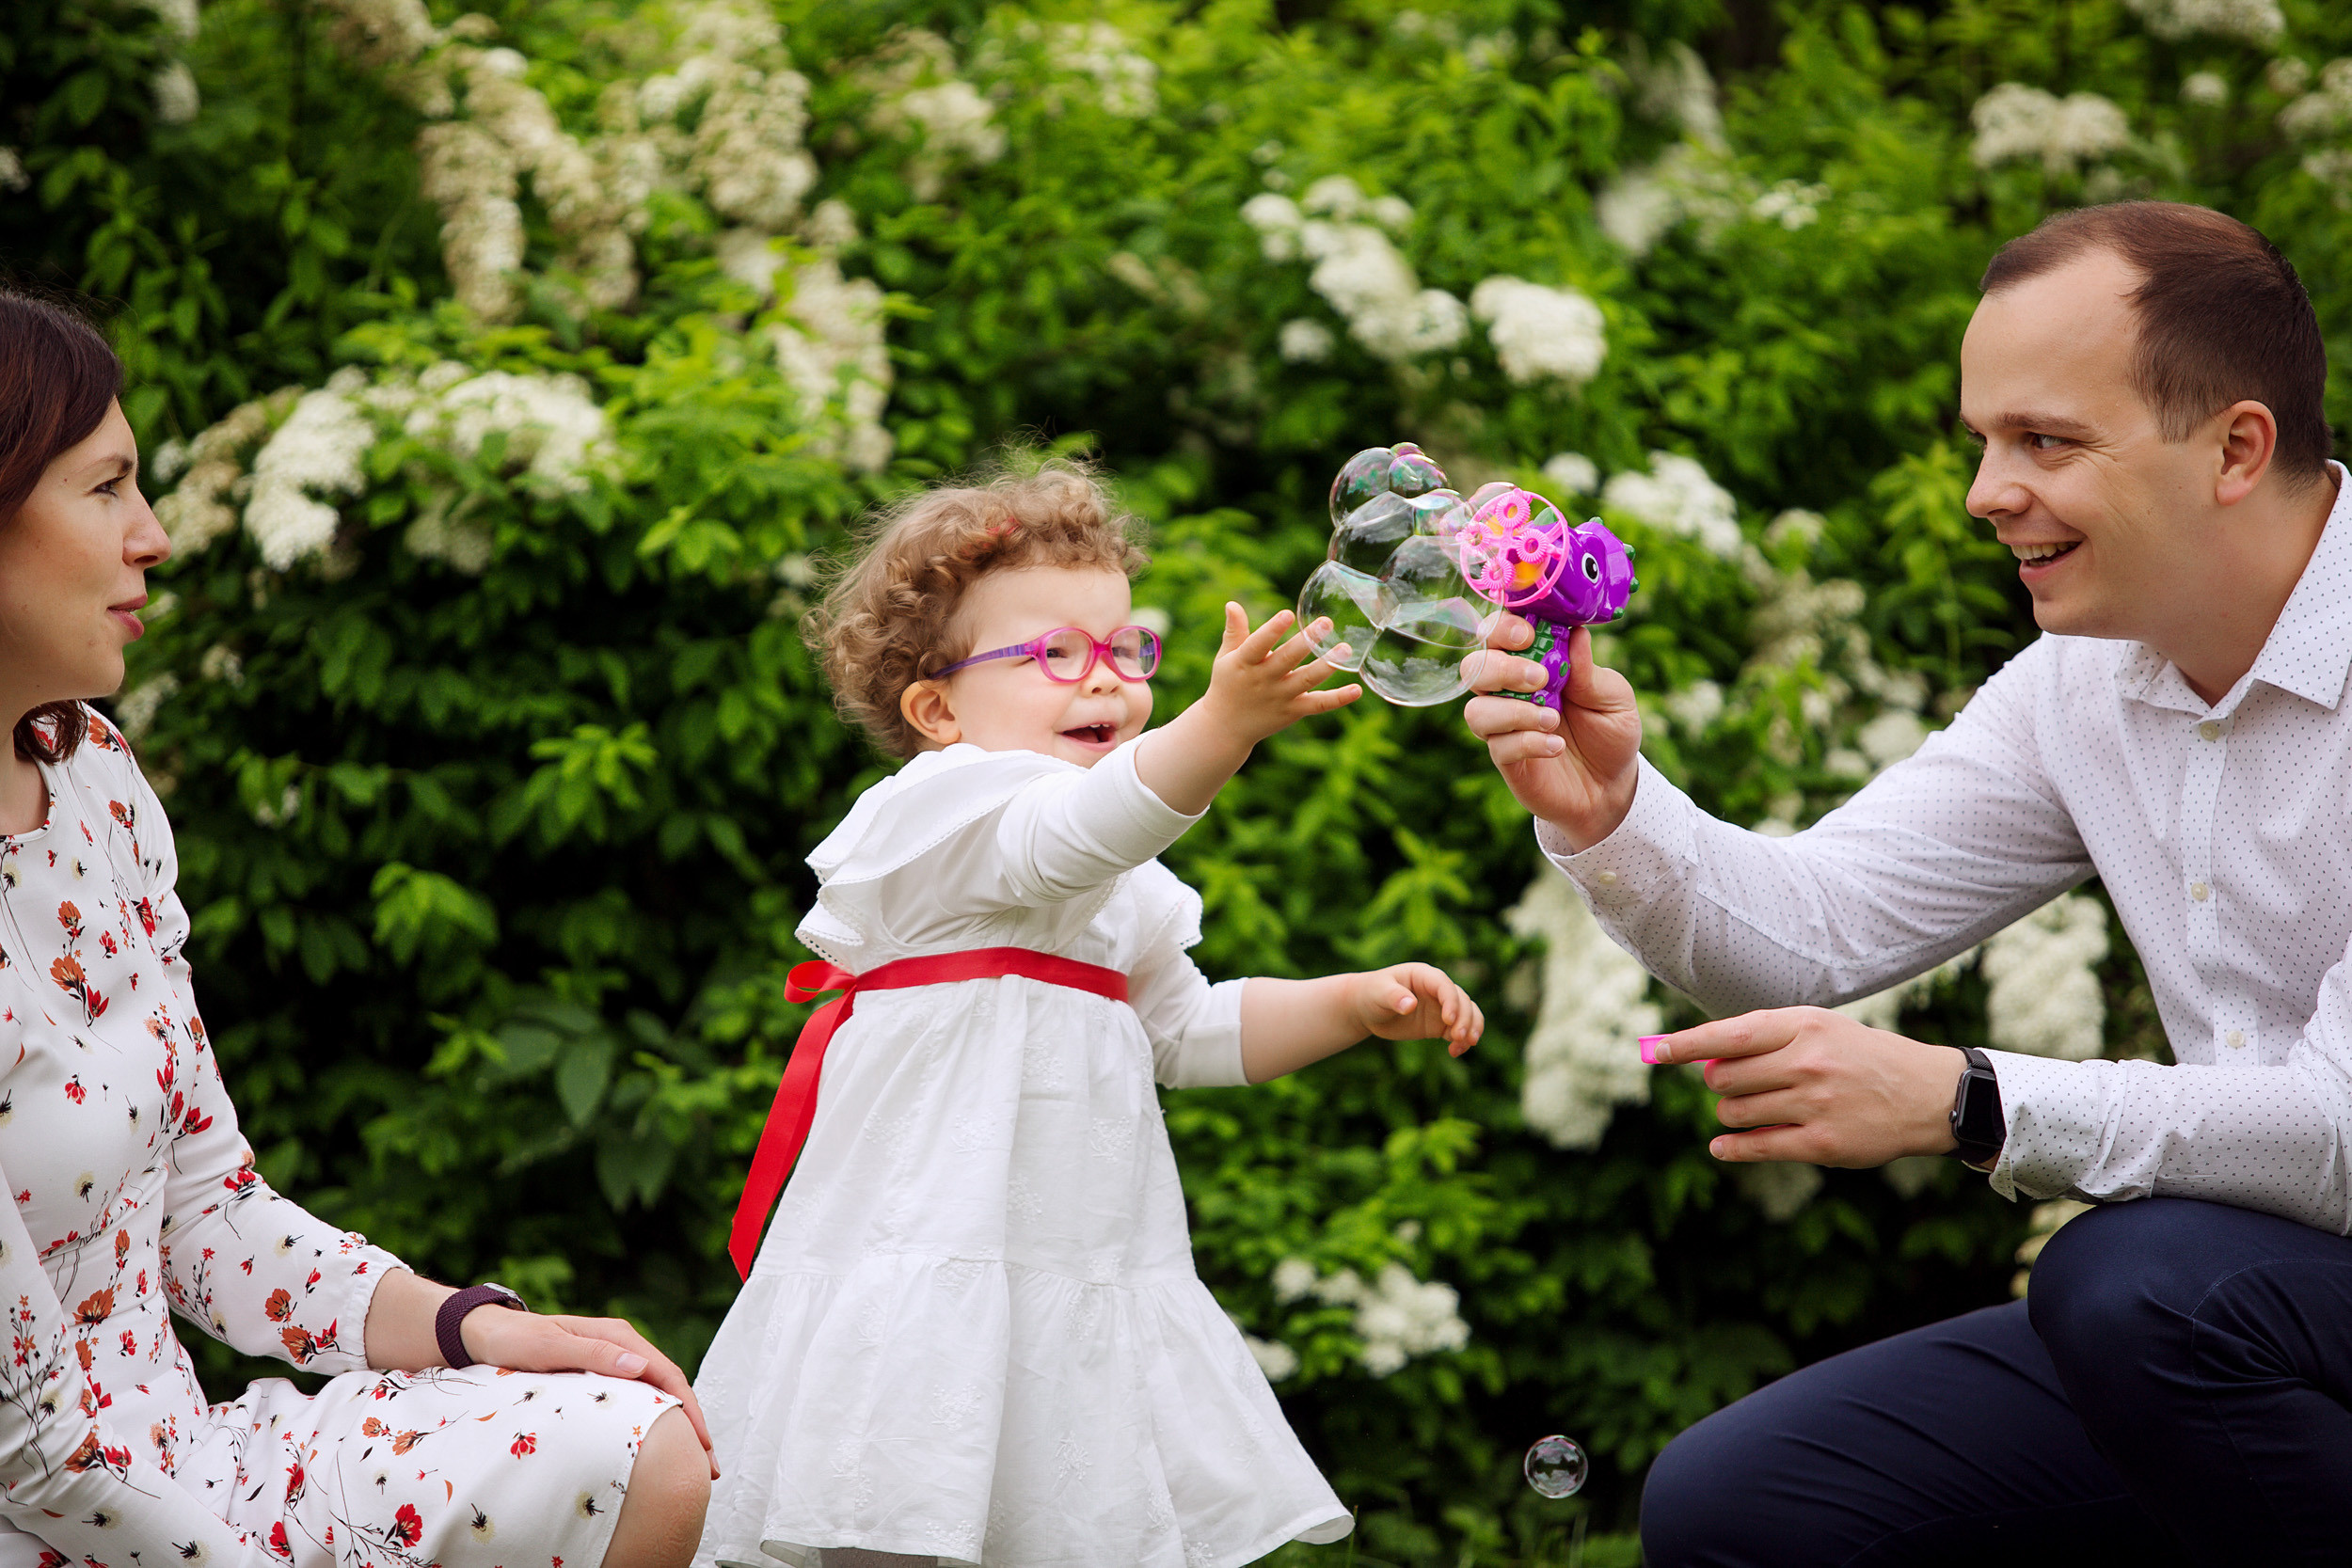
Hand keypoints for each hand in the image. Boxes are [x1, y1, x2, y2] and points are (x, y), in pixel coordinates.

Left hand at [462, 1306, 719, 1478]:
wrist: (487, 1335)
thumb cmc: (515, 1341)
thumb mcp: (550, 1347)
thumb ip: (593, 1354)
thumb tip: (641, 1367)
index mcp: (618, 1336)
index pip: (667, 1375)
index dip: (688, 1410)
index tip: (702, 1443)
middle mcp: (623, 1346)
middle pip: (670, 1387)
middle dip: (694, 1425)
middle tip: (709, 1466)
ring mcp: (614, 1360)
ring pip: (658, 1395)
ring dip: (678, 1426)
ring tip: (692, 1461)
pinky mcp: (603, 1374)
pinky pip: (639, 1399)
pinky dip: (656, 1422)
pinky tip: (660, 1443)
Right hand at [1196, 602, 1362, 746]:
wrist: (1226, 727)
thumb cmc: (1228, 684)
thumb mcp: (1226, 657)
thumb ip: (1235, 631)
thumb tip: (1232, 604)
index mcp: (1244, 663)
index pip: (1257, 645)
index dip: (1272, 630)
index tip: (1288, 614)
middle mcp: (1263, 680)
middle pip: (1287, 659)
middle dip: (1306, 641)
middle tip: (1326, 622)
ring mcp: (1280, 697)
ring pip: (1306, 681)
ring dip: (1327, 666)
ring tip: (1345, 649)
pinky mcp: (1294, 711)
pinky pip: (1319, 705)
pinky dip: (1338, 699)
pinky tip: (1357, 689)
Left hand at [1350, 962, 1483, 1054]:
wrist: (1367, 1008)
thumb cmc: (1371, 993)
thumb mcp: (1378, 992)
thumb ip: (1394, 997)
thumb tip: (1410, 1004)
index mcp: (1424, 975)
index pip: (1445, 985)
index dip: (1451, 1001)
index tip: (1448, 1020)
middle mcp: (1437, 989)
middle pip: (1462, 1000)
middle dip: (1465, 1018)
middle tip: (1458, 1037)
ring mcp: (1441, 1007)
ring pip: (1468, 1014)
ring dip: (1472, 1028)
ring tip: (1465, 1045)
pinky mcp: (1440, 1024)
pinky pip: (1459, 1031)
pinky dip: (1462, 1041)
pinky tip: (1455, 1052)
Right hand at [1461, 618, 1640, 849]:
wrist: (1612, 785)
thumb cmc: (1610, 730)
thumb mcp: (1613, 696)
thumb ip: (1589, 670)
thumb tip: (1577, 633)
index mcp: (1533, 662)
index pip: (1499, 633)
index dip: (1503, 627)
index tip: (1529, 635)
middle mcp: (1510, 691)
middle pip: (1474, 667)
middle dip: (1502, 668)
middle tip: (1539, 679)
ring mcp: (1504, 726)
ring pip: (1476, 710)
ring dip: (1513, 712)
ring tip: (1553, 720)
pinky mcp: (1506, 759)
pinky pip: (1498, 746)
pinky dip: (1528, 743)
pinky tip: (1557, 747)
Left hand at [1645, 1006, 1964, 1167]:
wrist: (1926, 1094)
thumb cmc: (1860, 1056)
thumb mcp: (1819, 1029)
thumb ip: (1764, 1038)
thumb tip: (1702, 1059)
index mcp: (1803, 1026)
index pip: (1729, 1034)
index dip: (1685, 1044)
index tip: (1655, 1051)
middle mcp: (1806, 1062)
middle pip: (1723, 1077)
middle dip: (1719, 1082)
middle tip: (1738, 1083)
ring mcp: (1814, 1104)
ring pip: (1735, 1112)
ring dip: (1733, 1113)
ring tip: (1758, 1108)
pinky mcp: (1822, 1143)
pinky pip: (1756, 1147)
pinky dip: (1731, 1148)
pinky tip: (1722, 1147)